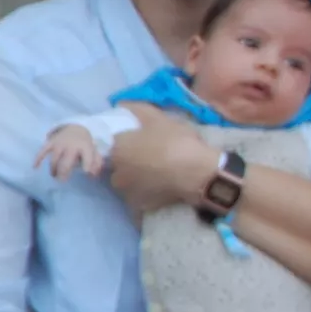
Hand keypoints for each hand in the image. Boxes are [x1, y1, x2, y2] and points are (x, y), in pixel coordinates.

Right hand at [37, 125, 103, 181]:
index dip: (87, 164)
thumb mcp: (94, 151)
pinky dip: (38, 159)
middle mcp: (71, 145)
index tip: (85, 172)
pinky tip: (35, 167)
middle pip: (66, 161)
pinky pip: (43, 151)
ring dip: (53, 169)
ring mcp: (59, 144)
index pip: (87, 156)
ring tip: (54, 175)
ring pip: (54, 159)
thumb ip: (96, 163)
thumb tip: (92, 175)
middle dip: (63, 172)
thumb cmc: (84, 144)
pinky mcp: (50, 143)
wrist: (75, 127)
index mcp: (84, 147)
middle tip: (62, 181)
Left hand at [103, 104, 219, 214]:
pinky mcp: (139, 206)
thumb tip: (120, 105)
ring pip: (126, 183)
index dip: (125, 144)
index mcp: (117, 149)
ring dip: (136, 179)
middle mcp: (115, 171)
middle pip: (118, 165)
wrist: (199, 172)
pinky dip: (145, 195)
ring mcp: (126, 191)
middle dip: (129, 162)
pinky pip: (138, 199)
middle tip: (150, 158)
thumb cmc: (177, 142)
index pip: (111, 145)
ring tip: (156, 174)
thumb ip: (136, 109)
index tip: (138, 143)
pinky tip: (159, 188)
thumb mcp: (158, 118)